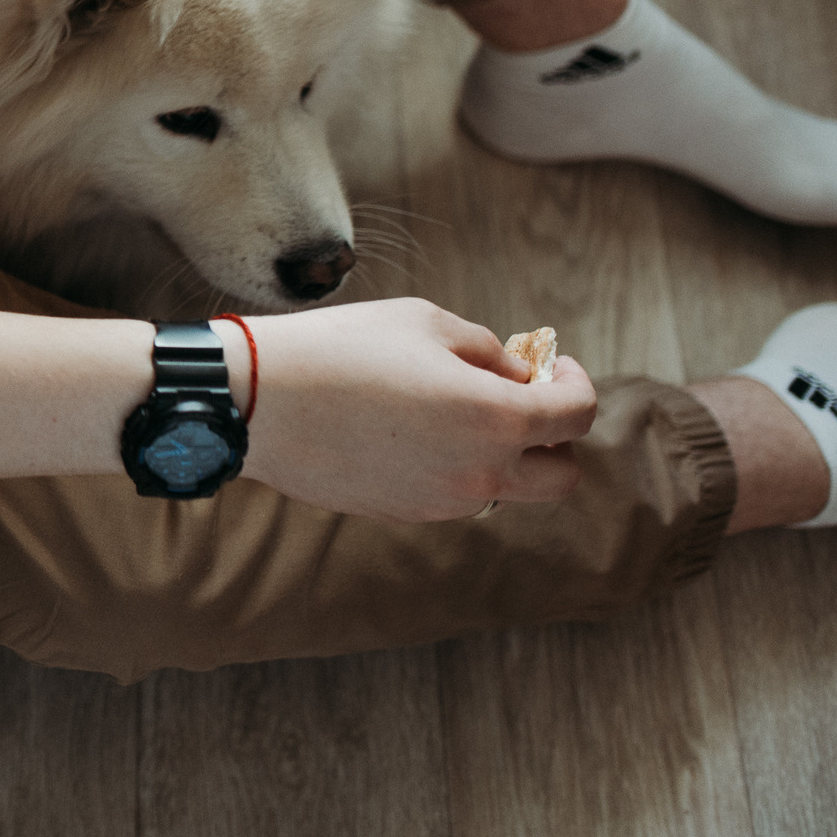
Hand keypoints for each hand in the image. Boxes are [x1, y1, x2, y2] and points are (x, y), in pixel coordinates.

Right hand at [237, 298, 598, 520]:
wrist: (259, 400)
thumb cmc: (343, 347)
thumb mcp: (426, 322)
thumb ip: (488, 351)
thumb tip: (516, 377)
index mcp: (496, 419)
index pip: (576, 414)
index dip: (576, 383)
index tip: (555, 366)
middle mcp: (480, 473)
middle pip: (561, 478)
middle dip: (553, 440)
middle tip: (519, 401)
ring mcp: (442, 502)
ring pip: (502, 488)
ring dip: (496, 452)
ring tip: (445, 407)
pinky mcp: (403, 514)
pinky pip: (451, 493)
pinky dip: (450, 466)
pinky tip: (404, 429)